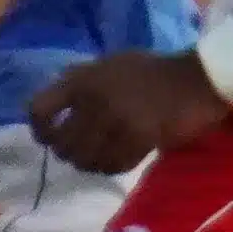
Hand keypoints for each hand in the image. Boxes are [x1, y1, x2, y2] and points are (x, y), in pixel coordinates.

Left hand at [26, 48, 223, 176]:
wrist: (192, 80)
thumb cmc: (149, 71)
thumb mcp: (108, 64)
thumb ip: (79, 79)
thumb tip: (54, 103)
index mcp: (82, 80)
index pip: (39, 110)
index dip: (39, 129)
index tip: (48, 136)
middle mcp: (94, 101)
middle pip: (61, 144)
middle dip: (66, 152)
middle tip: (77, 152)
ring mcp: (116, 122)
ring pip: (85, 159)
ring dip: (88, 163)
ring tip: (96, 158)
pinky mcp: (138, 141)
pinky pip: (112, 165)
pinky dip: (109, 167)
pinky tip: (114, 160)